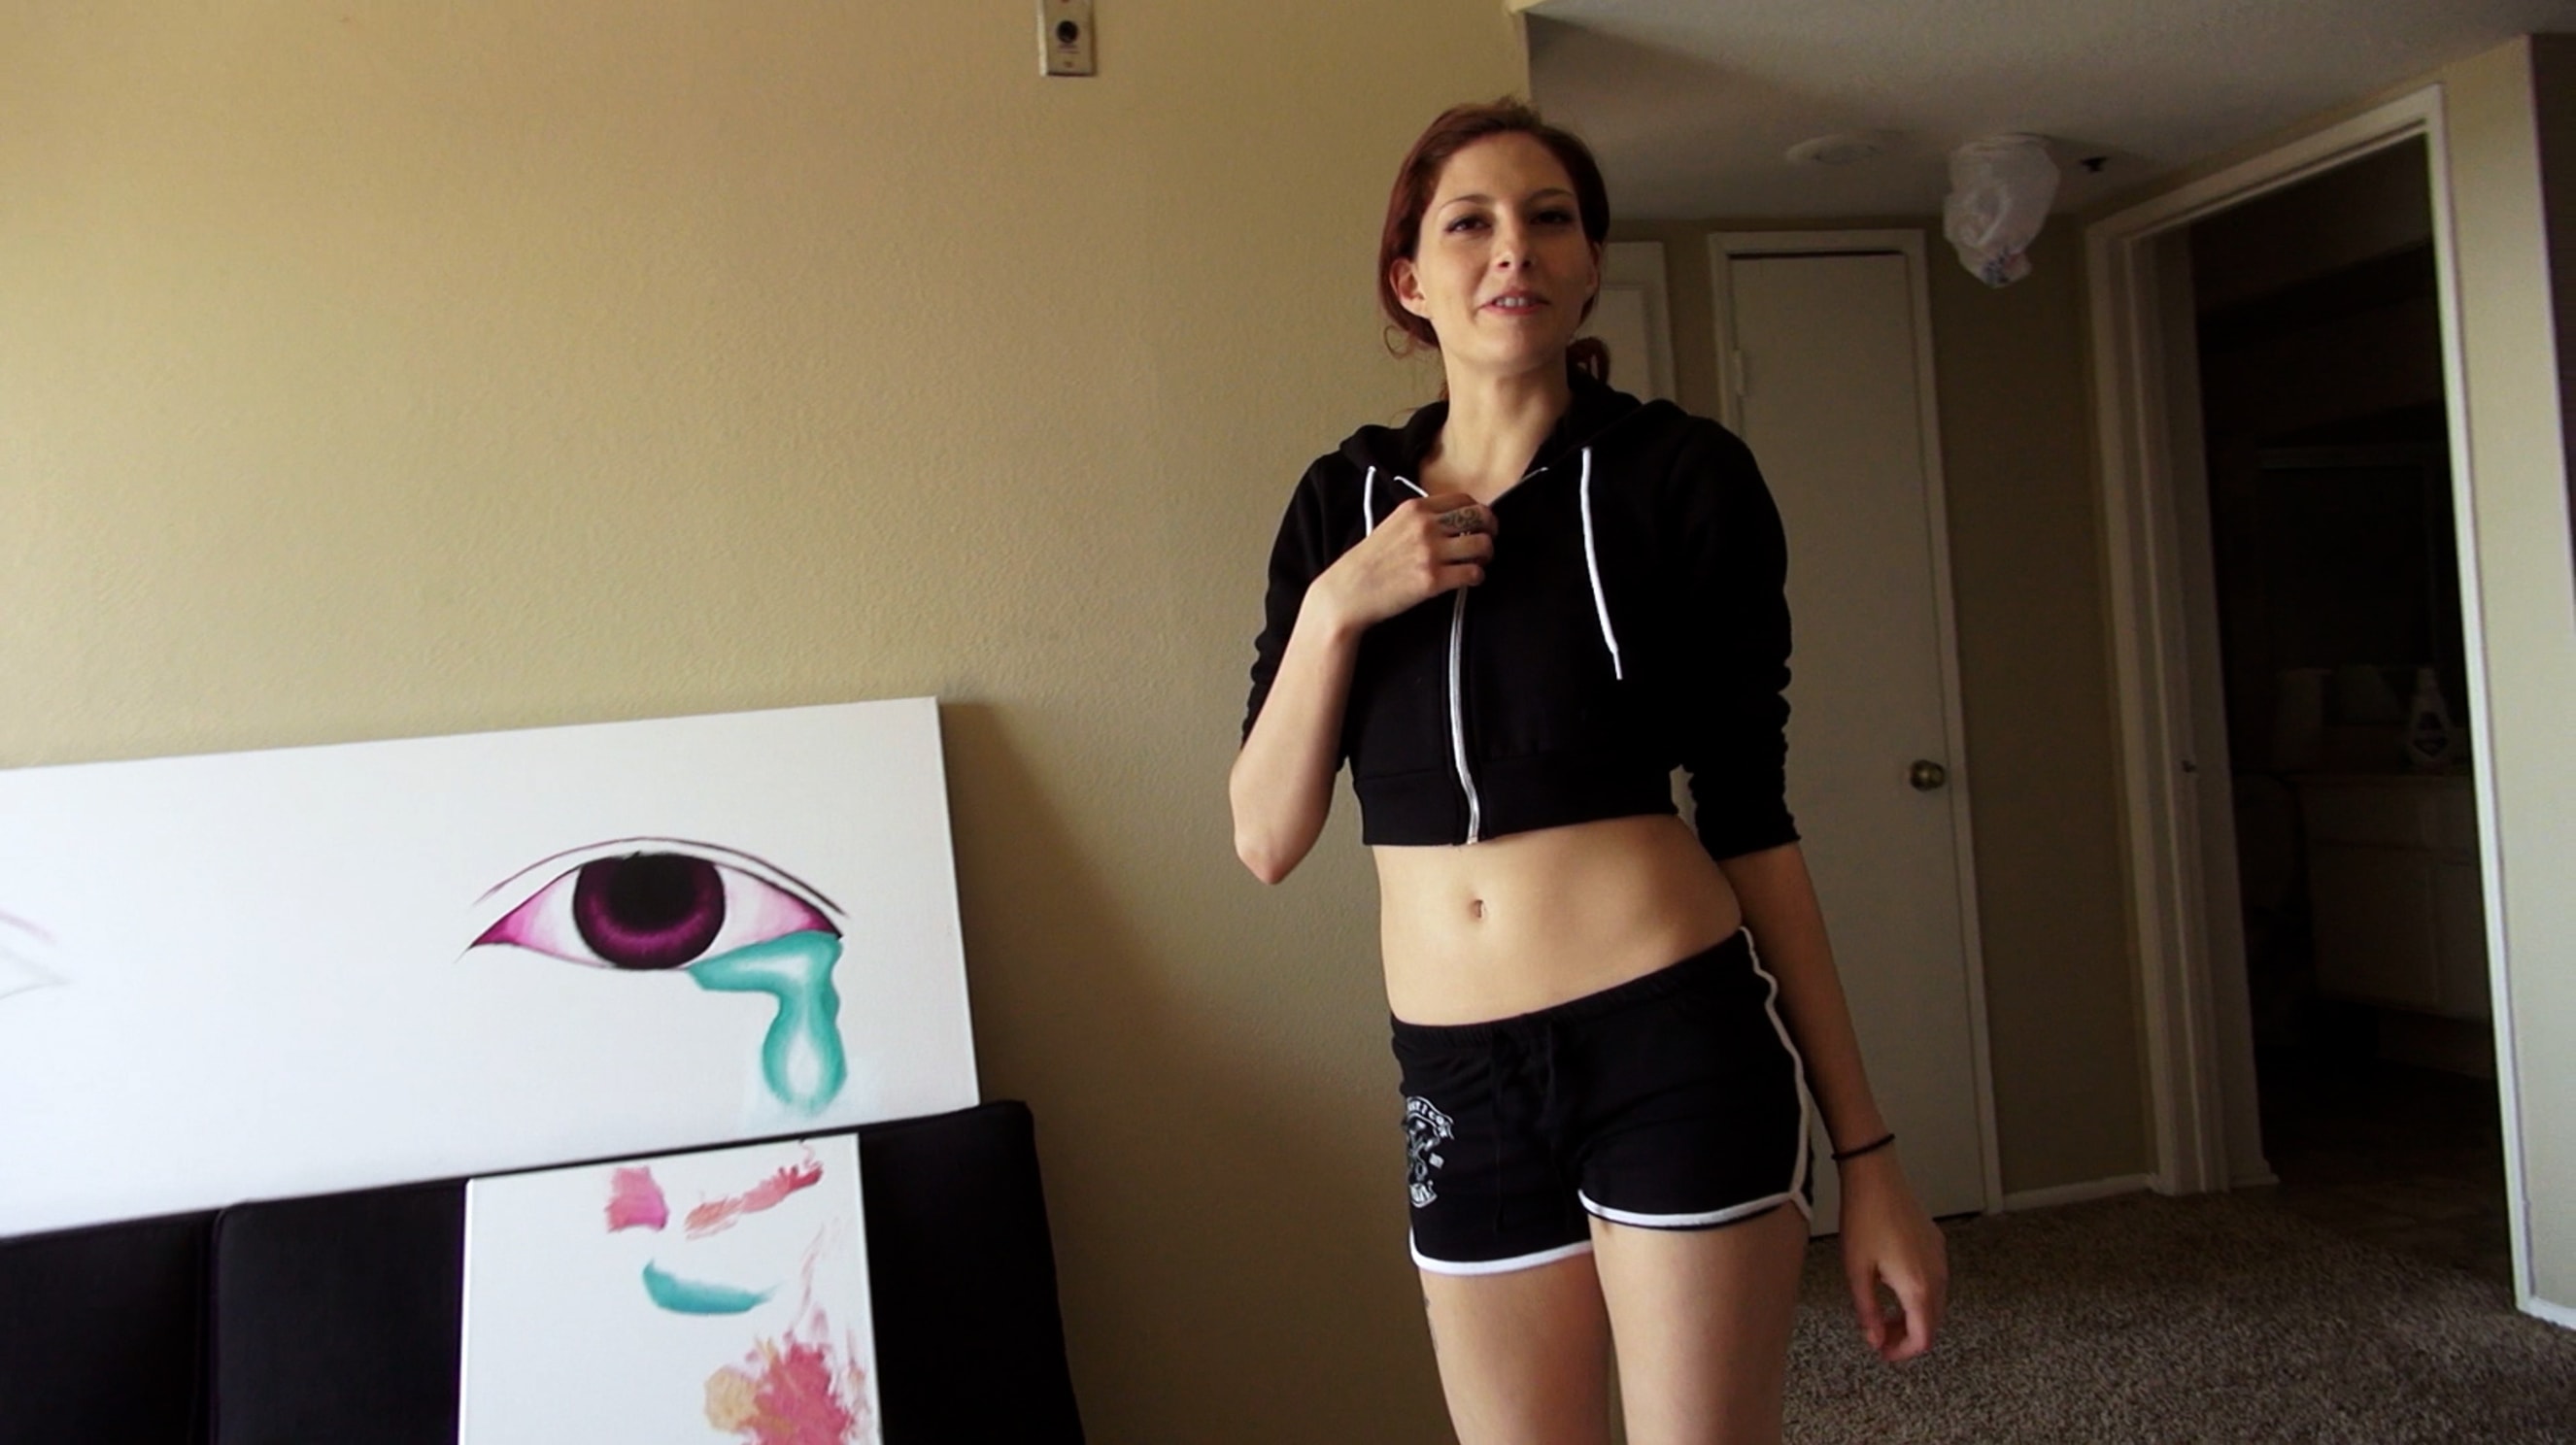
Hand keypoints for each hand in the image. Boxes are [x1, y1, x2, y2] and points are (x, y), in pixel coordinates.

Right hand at [1309, 493, 1495, 630]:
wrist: (1348, 592)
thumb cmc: (1367, 562)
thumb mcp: (1391, 525)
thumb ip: (1419, 518)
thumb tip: (1452, 520)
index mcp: (1414, 508)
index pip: (1464, 499)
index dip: (1478, 511)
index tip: (1479, 522)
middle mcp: (1426, 526)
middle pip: (1479, 517)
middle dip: (1490, 529)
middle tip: (1487, 542)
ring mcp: (1430, 553)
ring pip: (1482, 545)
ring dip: (1486, 554)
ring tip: (1477, 562)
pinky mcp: (1434, 580)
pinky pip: (1474, 573)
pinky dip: (1478, 576)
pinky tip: (1469, 580)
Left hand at [1835, 1148, 1946, 1362]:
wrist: (1876, 1177)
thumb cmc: (1863, 1220)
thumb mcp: (1857, 1272)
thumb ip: (1868, 1312)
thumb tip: (1875, 1340)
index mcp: (1918, 1288)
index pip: (1923, 1338)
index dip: (1903, 1352)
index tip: (1882, 1352)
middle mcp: (1937, 1276)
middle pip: (1932, 1324)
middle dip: (1905, 1335)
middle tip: (1877, 1334)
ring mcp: (1940, 1259)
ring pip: (1934, 1303)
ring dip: (1912, 1315)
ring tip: (1880, 1311)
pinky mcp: (1937, 1245)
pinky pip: (1934, 1282)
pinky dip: (1917, 1295)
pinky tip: (1892, 1285)